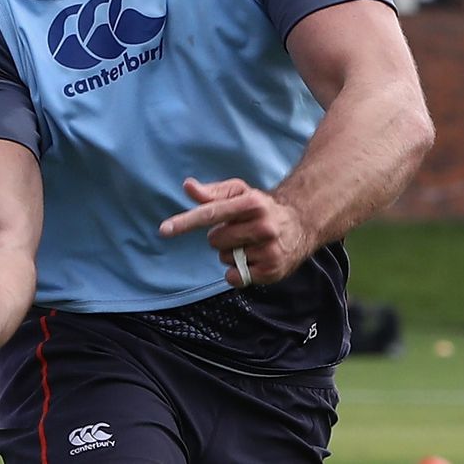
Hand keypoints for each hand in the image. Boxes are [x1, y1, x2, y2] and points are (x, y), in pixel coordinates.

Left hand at [157, 177, 311, 285]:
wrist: (300, 225)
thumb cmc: (260, 207)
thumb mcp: (240, 193)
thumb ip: (212, 193)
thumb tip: (187, 186)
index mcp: (251, 202)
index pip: (211, 213)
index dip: (186, 222)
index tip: (164, 230)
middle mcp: (262, 226)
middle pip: (215, 240)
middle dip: (221, 237)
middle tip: (239, 231)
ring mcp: (269, 249)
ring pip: (225, 258)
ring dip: (231, 254)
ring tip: (250, 244)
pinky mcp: (272, 270)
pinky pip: (235, 277)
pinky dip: (236, 272)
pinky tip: (252, 260)